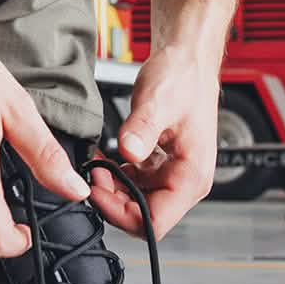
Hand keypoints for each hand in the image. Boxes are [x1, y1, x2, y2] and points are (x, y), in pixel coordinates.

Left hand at [87, 43, 220, 238]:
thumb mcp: (157, 102)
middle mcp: (186, 181)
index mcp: (192, 177)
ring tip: (96, 164)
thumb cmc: (183, 78)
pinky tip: (104, 159)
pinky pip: (135, 185)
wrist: (187, 60)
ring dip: (112, 190)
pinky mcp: (162, 165)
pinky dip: (116, 177)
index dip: (121, 214)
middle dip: (112, 201)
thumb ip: (142, 129)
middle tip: (92, 174)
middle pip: (144, 217)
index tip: (97, 191)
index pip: (155, 223)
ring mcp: (174, 174)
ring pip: (137, 202)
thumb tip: (130, 151)